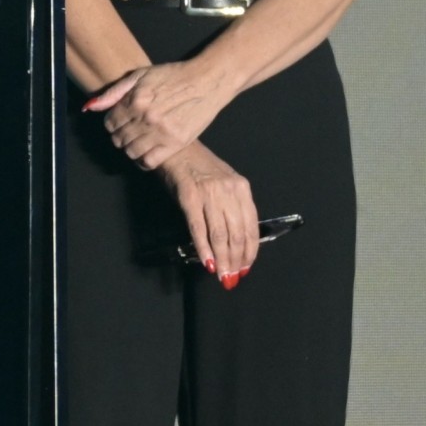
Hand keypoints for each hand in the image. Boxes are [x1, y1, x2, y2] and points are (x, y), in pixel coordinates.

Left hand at [84, 57, 232, 173]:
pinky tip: (146, 152)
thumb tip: (92, 107)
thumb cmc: (174, 75)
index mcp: (136, 100)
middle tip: (128, 132)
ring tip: (137, 141)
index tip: (119, 122)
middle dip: (119, 137)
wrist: (207, 81)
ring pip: (131, 152)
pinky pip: (150, 161)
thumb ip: (115, 92)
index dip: (112, 124)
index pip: (110, 123)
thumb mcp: (141, 75)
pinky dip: (143, 161)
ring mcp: (161, 132)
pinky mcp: (175, 143)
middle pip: (119, 139)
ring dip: (130, 148)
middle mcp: (147, 117)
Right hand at [160, 142, 259, 288]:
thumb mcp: (224, 183)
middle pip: (237, 234)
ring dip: (223, 260)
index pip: (251, 227)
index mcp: (242, 188)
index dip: (250, 251)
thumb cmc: (199, 167)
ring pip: (220, 235)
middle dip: (236, 260)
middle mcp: (229, 191)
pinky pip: (199, 229)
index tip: (246, 268)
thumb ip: (232, 207)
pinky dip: (204, 249)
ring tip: (222, 276)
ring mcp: (209, 194)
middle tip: (233, 278)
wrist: (174, 148)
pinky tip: (207, 264)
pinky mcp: (189, 198)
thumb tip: (236, 242)